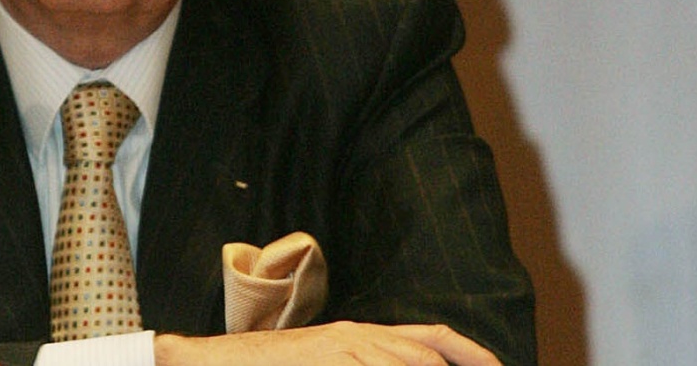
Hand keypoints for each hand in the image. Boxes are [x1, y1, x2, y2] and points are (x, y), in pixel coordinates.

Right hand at [154, 321, 500, 365]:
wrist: (225, 361)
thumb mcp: (333, 357)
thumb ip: (368, 360)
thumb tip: (407, 363)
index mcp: (365, 334)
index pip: (432, 337)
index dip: (471, 352)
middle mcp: (359, 337)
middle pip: (426, 353)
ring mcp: (342, 349)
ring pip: (403, 362)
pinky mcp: (326, 360)